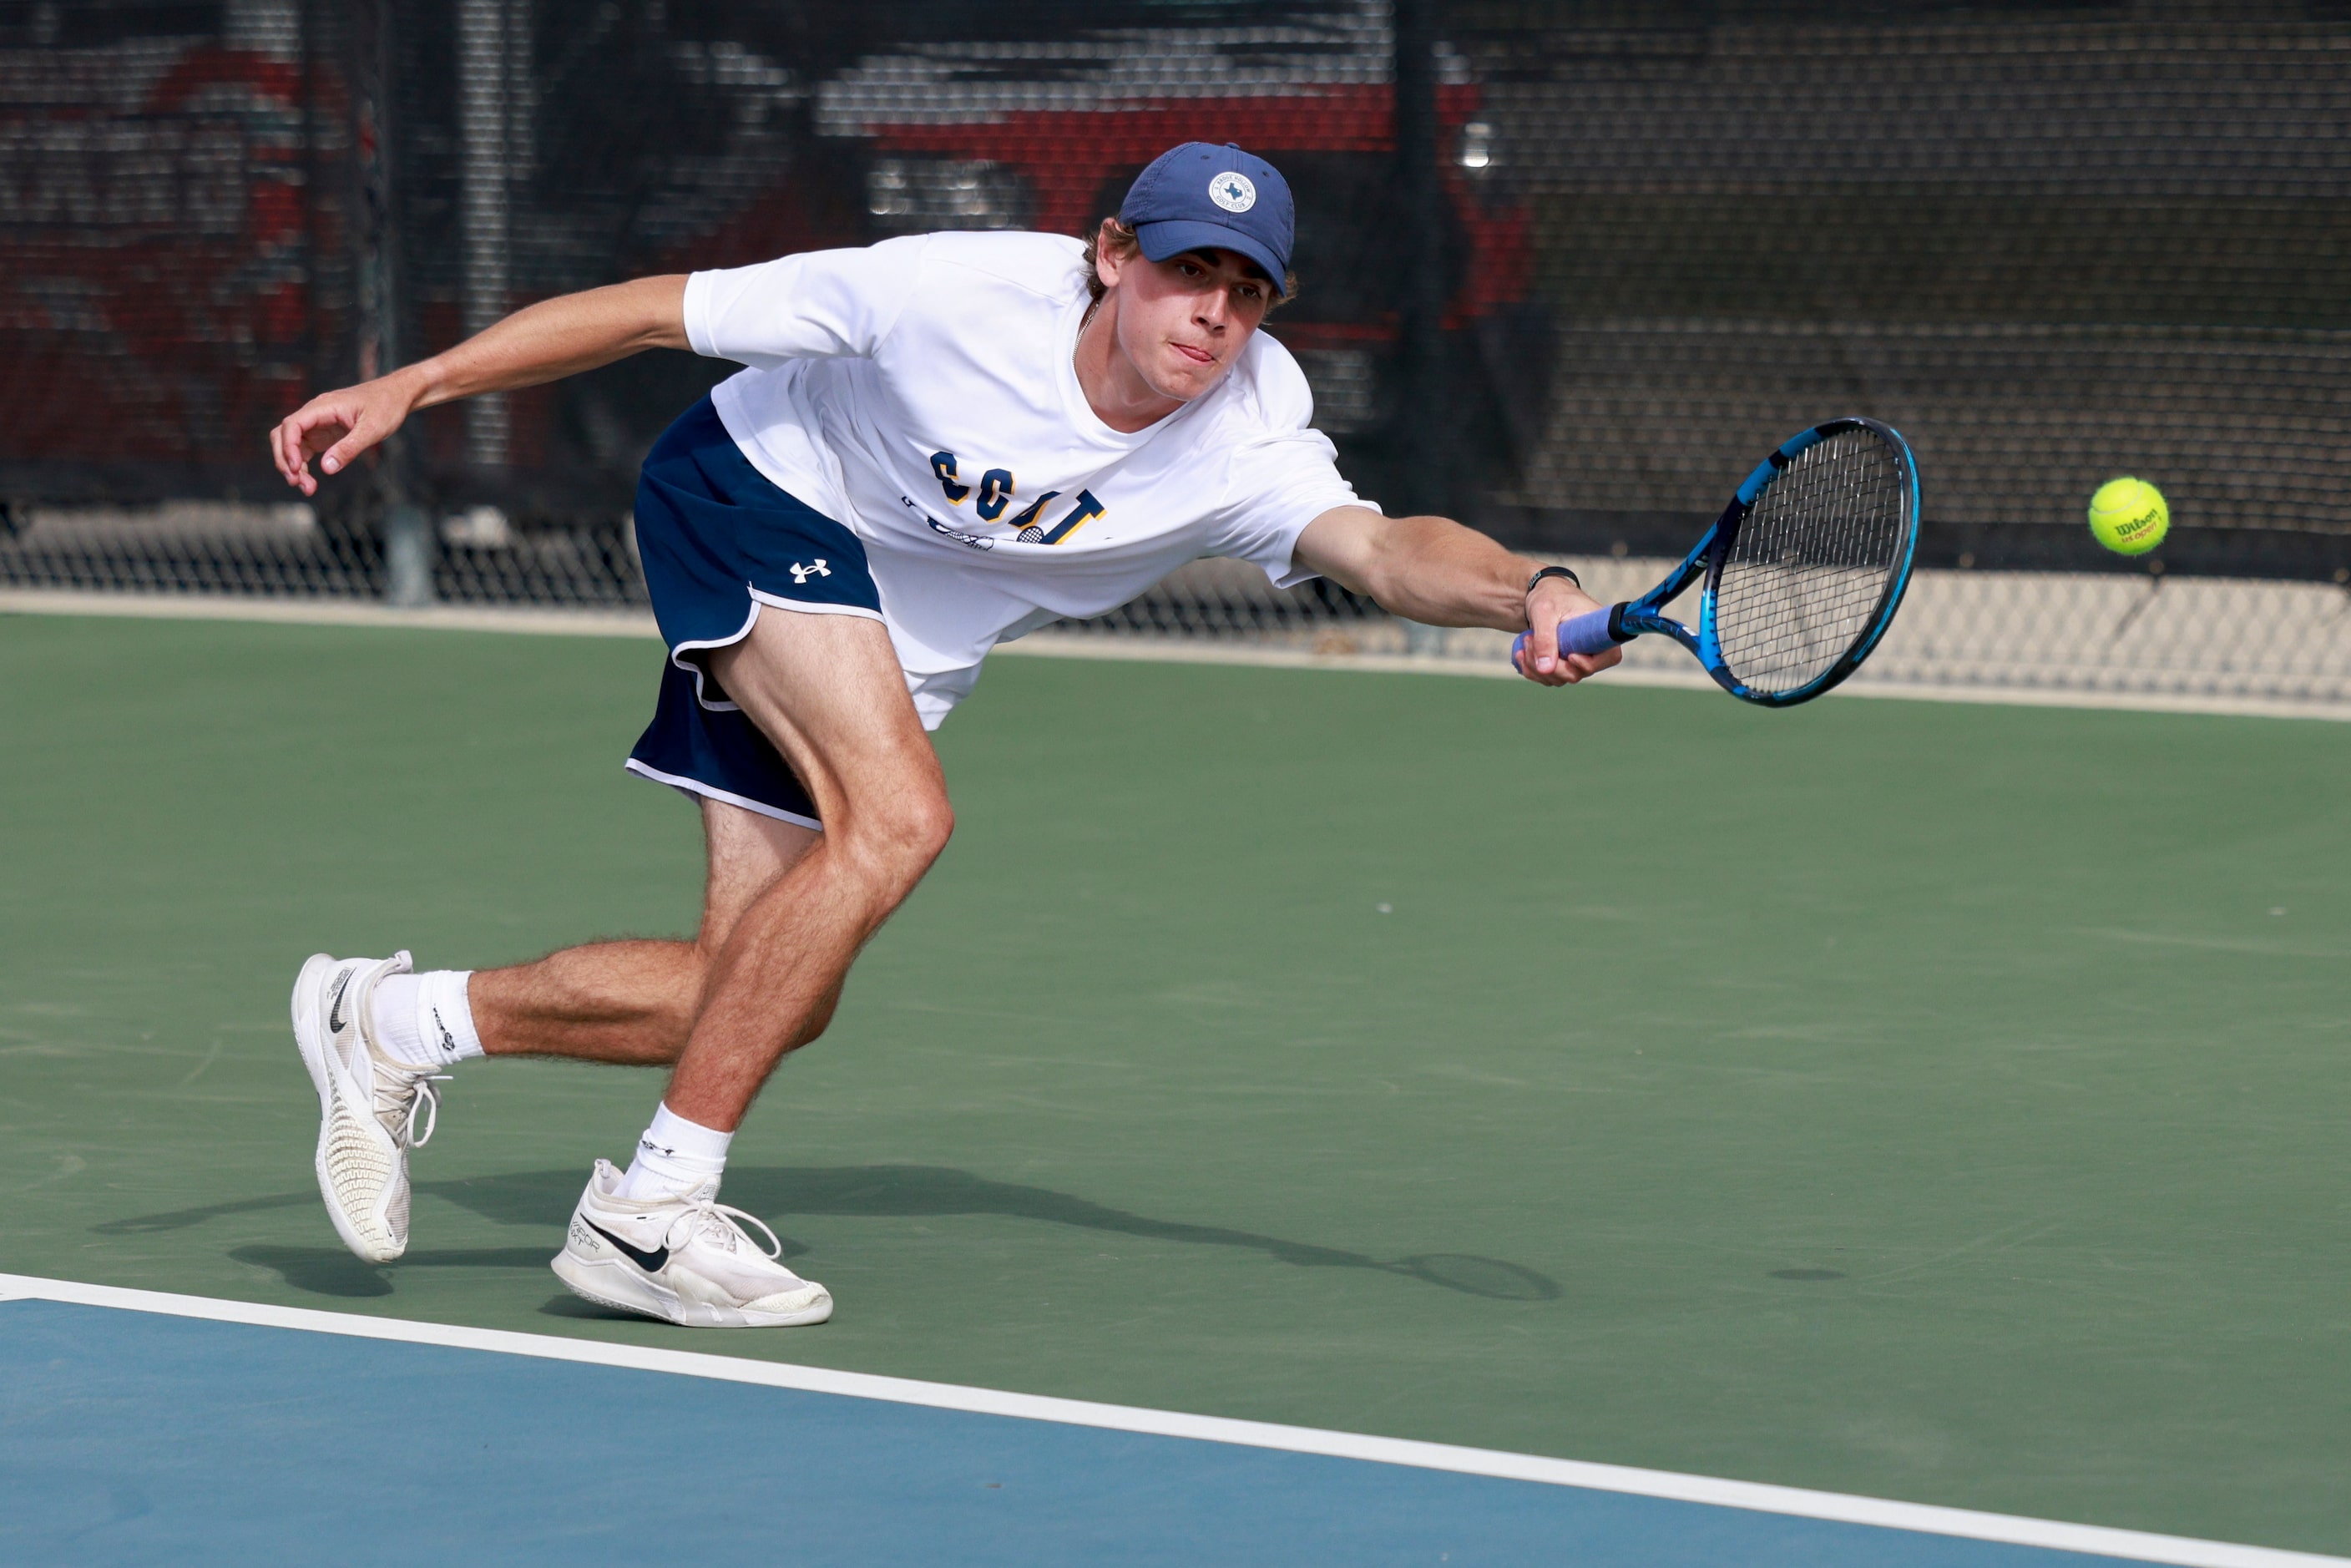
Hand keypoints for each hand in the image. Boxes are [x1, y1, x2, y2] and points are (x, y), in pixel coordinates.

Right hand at [269, 371, 421, 495]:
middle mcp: (315, 414)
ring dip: (293, 466)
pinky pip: (304, 450)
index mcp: (323, 406)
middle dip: (285, 459)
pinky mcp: (323, 434)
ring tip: (306, 488)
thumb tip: (327, 468)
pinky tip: (310, 482)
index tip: (296, 468)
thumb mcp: (372, 429)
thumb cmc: (386, 406)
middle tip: (296, 483)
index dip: (288, 446)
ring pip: (292, 445)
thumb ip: (349, 448)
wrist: (396, 396)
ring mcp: (317, 424)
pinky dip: (303, 466)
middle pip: (284, 434)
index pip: (292, 424)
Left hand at [1516, 576, 1621, 686]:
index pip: (1610, 657)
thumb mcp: (1545, 612)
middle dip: (1550, 664)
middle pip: (1577, 673)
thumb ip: (1545, 638)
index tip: (1569, 655)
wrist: (1541, 595)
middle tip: (1530, 640)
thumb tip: (1546, 669)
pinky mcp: (1562, 663)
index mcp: (1599, 630)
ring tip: (1526, 640)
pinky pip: (1548, 677)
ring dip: (1536, 666)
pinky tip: (1521, 653)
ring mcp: (1577, 658)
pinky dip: (1532, 670)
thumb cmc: (1550, 596)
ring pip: (1560, 678)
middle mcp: (1592, 648)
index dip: (1590, 664)